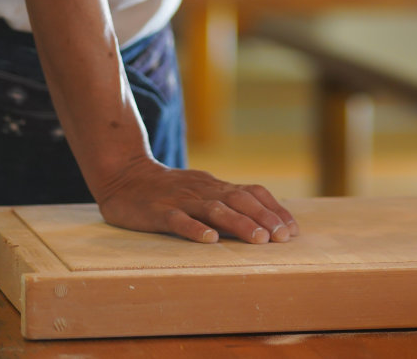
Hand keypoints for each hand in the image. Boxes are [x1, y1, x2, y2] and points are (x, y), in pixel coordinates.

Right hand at [96, 159, 299, 243]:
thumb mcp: (201, 192)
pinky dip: (195, 229)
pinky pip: (178, 220)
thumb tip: (261, 223)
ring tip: (258, 239)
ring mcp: (181, 200)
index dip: (274, 209)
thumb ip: (226, 204)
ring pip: (214, 209)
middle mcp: (203, 190)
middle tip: (283, 237)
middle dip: (264, 218)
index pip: (252, 192)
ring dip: (239, 223)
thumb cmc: (168, 191)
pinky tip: (209, 239)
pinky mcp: (158, 211)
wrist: (123, 177)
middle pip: (239, 200)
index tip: (292, 229)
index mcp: (215, 186)